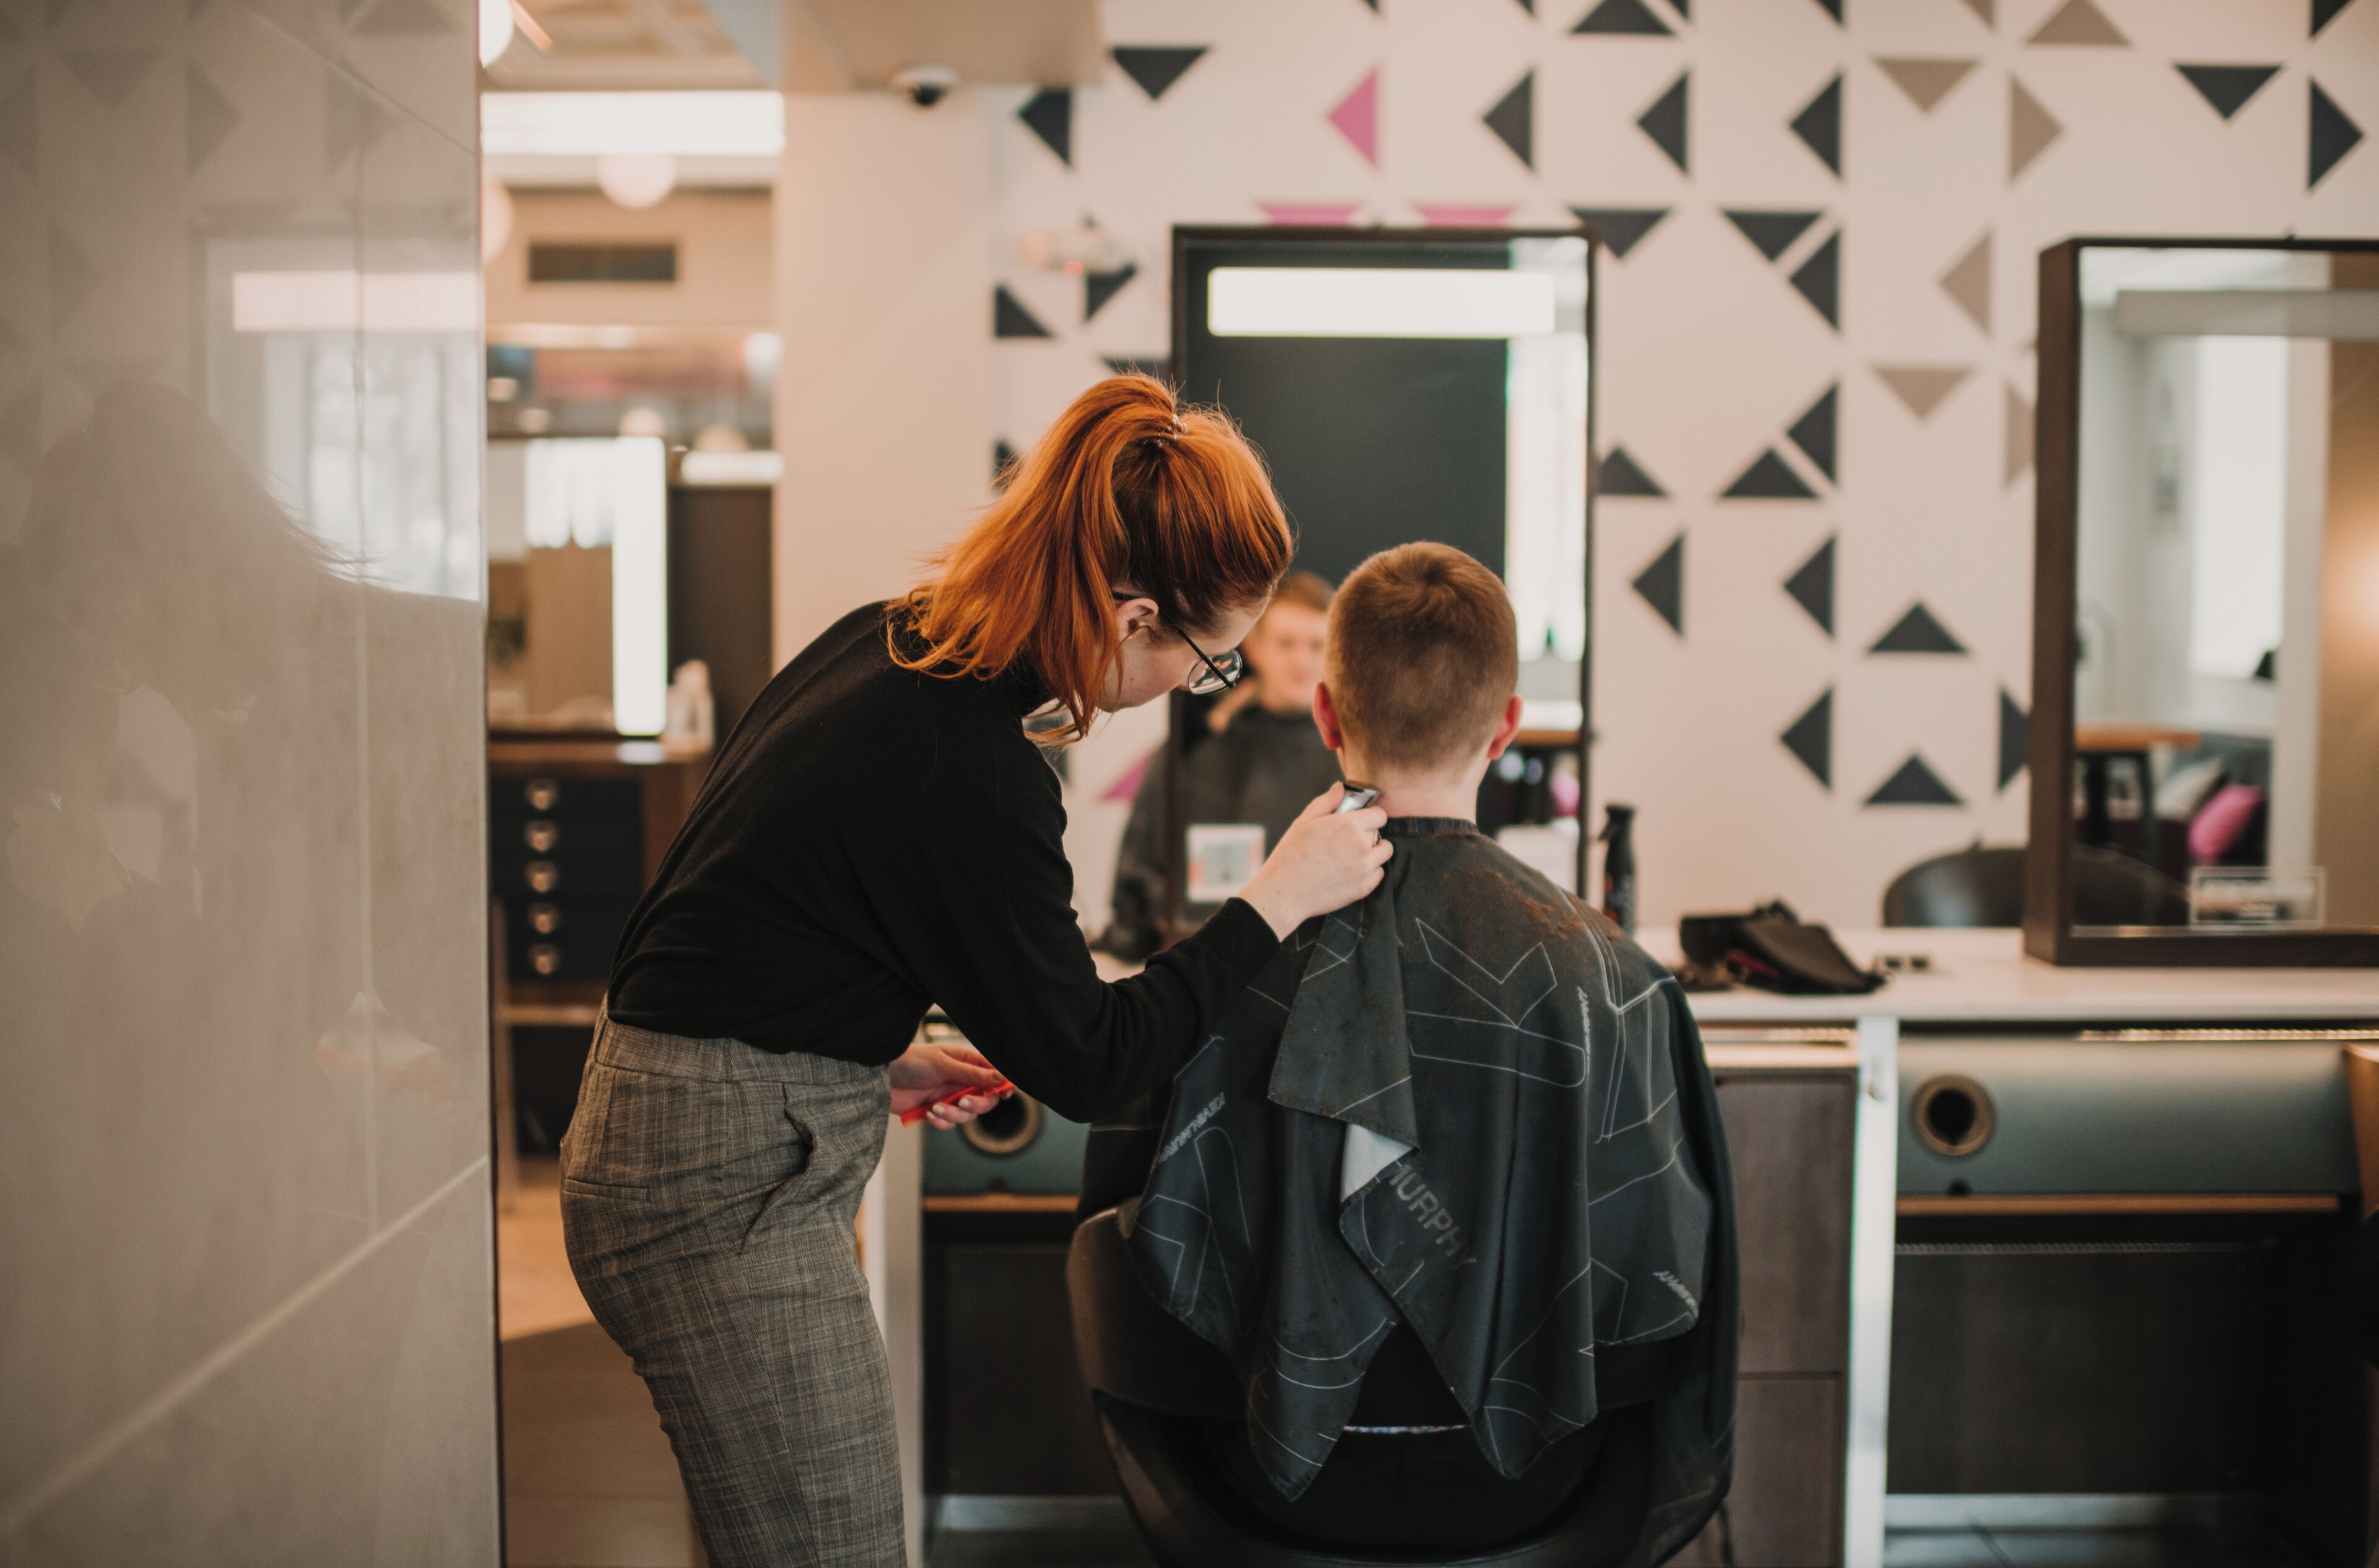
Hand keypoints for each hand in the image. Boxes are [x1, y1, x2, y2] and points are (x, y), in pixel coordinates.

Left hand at [888, 1042, 1012, 1130]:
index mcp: (966, 1062)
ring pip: (967, 1116)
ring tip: (936, 1107)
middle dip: (977, 1105)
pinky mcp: (937, 1111)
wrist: (880, 1077)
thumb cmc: (910, 1062)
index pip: (995, 1075)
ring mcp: (949, 1097)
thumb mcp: (944, 1065)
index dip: (1004, 1085)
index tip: (1007, 1094)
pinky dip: (941, 1122)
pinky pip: (949, 1124)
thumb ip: (973, 1073)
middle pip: (986, 1100)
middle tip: (963, 1102)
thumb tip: (1002, 1077)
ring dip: (953, 1115)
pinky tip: (928, 1113)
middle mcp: (961, 1080)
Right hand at [1237, 783, 1392, 939]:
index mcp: (1348, 824)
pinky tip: (1349, 873)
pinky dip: (1369, 873)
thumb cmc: (1291, 855)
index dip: (1369, 817)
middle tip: (1346, 843)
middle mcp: (1361, 844)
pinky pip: (1378, 874)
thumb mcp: (1304, 822)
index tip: (1360, 822)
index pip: (1379, 815)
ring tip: (1351, 857)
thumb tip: (1340, 787)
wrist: (1285, 892)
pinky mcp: (1365, 887)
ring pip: (1384, 853)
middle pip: (1379, 834)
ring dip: (1373, 853)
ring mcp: (1365, 867)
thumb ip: (1326, 802)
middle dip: (1367, 835)